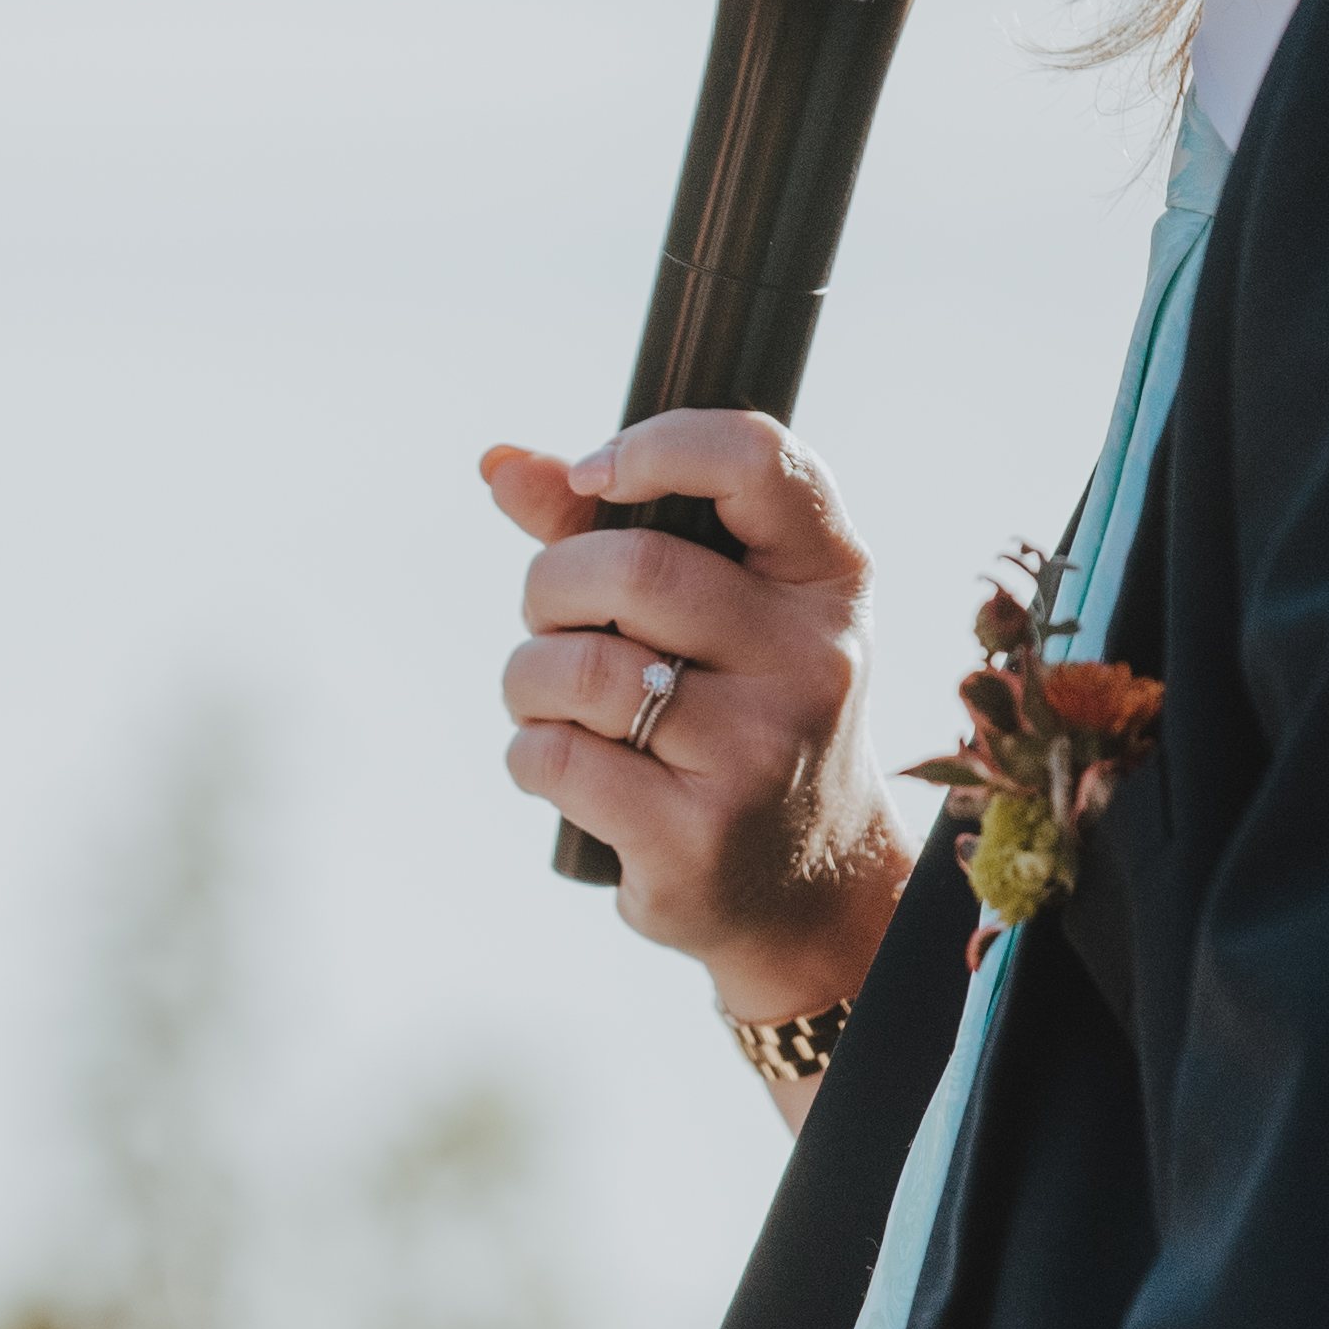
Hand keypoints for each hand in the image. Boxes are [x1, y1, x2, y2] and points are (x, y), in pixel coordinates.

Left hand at [484, 414, 906, 1046]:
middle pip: (633, 569)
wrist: (805, 883)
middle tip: (553, 622)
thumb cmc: (740, 711)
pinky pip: (556, 758)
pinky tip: (561, 766)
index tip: (594, 476)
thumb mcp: (718, 611)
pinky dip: (528, 753)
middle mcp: (814, 660)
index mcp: (830, 577)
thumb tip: (498, 463)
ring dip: (528, 677)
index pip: (758, 460)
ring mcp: (761, 754)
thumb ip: (609, 527)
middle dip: (551, 586)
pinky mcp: (699, 839)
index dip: (658, 445)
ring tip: (547, 701)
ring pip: (580, 669)